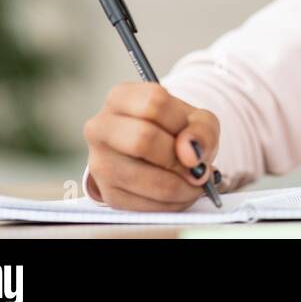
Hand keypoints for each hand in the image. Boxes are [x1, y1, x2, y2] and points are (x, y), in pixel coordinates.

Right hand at [82, 83, 221, 210]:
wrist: (158, 155)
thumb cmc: (176, 130)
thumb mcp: (198, 120)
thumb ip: (202, 129)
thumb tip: (190, 153)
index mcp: (121, 97)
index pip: (154, 103)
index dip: (181, 123)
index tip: (194, 137)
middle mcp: (100, 127)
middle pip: (142, 139)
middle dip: (178, 158)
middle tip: (197, 168)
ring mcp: (99, 162)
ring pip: (141, 177)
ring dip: (179, 187)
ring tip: (194, 183)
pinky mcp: (107, 193)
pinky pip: (141, 204)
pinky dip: (170, 204)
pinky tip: (180, 193)